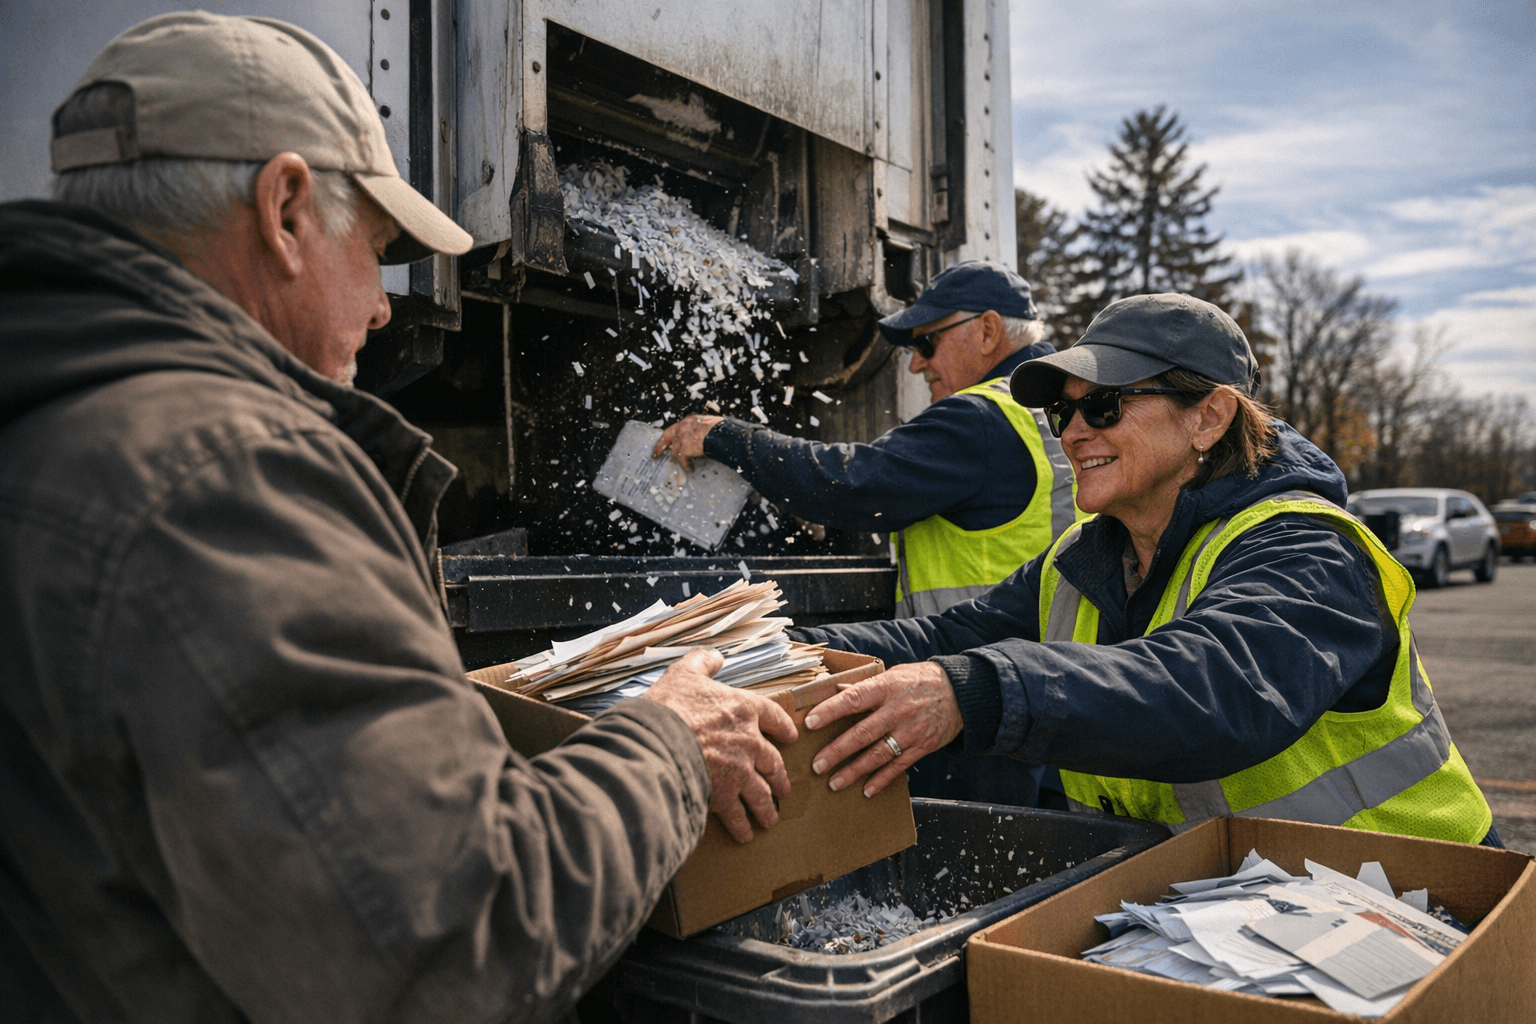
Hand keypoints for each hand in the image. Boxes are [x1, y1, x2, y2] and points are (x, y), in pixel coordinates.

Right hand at [644, 649, 797, 841]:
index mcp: (744, 709)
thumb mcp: (685, 672)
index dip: (785, 728)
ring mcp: (740, 770)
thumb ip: (702, 663)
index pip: (775, 717)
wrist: (657, 740)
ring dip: (767, 807)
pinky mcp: (725, 795)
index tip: (791, 737)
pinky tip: (746, 834)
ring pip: (762, 792)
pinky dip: (743, 825)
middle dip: (780, 777)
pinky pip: (739, 814)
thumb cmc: (670, 705)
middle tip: (784, 788)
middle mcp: (749, 741)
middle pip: (773, 762)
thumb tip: (715, 657)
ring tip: (770, 818)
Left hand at [653, 414, 723, 471]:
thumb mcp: (710, 424)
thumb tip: (707, 435)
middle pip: (668, 436)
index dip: (672, 434)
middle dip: (661, 446)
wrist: (718, 433)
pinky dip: (686, 465)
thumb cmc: (719, 429)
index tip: (668, 439)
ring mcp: (681, 438)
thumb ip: (703, 429)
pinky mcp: (682, 449)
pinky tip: (690, 469)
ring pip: (675, 450)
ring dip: (679, 458)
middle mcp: (682, 427)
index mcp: (690, 420)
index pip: (677, 426)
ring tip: (682, 463)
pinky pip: (682, 460)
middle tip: (657, 453)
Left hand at [803, 662, 961, 797]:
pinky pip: (899, 767)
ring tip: (834, 782)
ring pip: (878, 754)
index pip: (854, 699)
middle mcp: (898, 710)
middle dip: (838, 751)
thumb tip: (833, 687)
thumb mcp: (892, 675)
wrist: (960, 692)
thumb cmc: (918, 680)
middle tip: (817, 765)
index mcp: (886, 688)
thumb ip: (864, 686)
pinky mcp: (922, 747)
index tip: (809, 723)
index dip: (830, 711)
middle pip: (863, 733)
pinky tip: (866, 790)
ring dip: (855, 771)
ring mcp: (911, 731)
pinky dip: (882, 780)